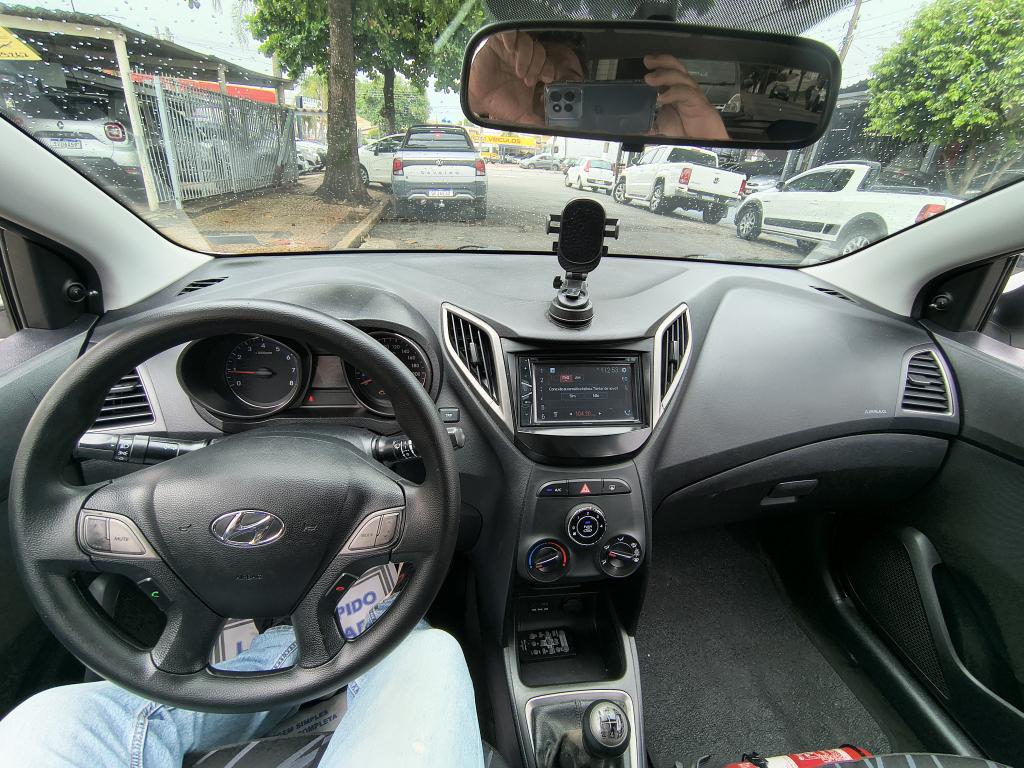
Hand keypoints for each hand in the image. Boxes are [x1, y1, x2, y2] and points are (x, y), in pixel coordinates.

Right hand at [468, 32, 583, 127]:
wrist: (477, 100)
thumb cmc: (499, 104)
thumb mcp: (522, 117)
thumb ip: (536, 123)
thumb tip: (552, 133)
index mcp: (533, 73)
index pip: (548, 64)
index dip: (549, 70)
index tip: (545, 80)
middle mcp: (525, 60)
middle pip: (541, 52)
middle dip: (538, 66)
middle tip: (530, 80)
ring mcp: (513, 51)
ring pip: (528, 42)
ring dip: (527, 57)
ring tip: (519, 71)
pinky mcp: (500, 43)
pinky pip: (510, 32)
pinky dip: (512, 38)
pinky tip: (509, 49)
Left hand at [643, 54, 728, 139]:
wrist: (703, 142)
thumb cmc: (686, 132)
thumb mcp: (660, 126)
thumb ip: (648, 124)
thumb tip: (633, 128)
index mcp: (674, 91)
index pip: (666, 71)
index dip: (657, 65)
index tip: (645, 64)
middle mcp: (683, 89)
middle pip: (675, 67)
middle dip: (661, 62)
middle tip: (648, 62)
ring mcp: (692, 94)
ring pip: (680, 77)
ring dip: (664, 75)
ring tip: (650, 78)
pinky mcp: (698, 103)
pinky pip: (686, 92)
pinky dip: (673, 92)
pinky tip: (663, 97)